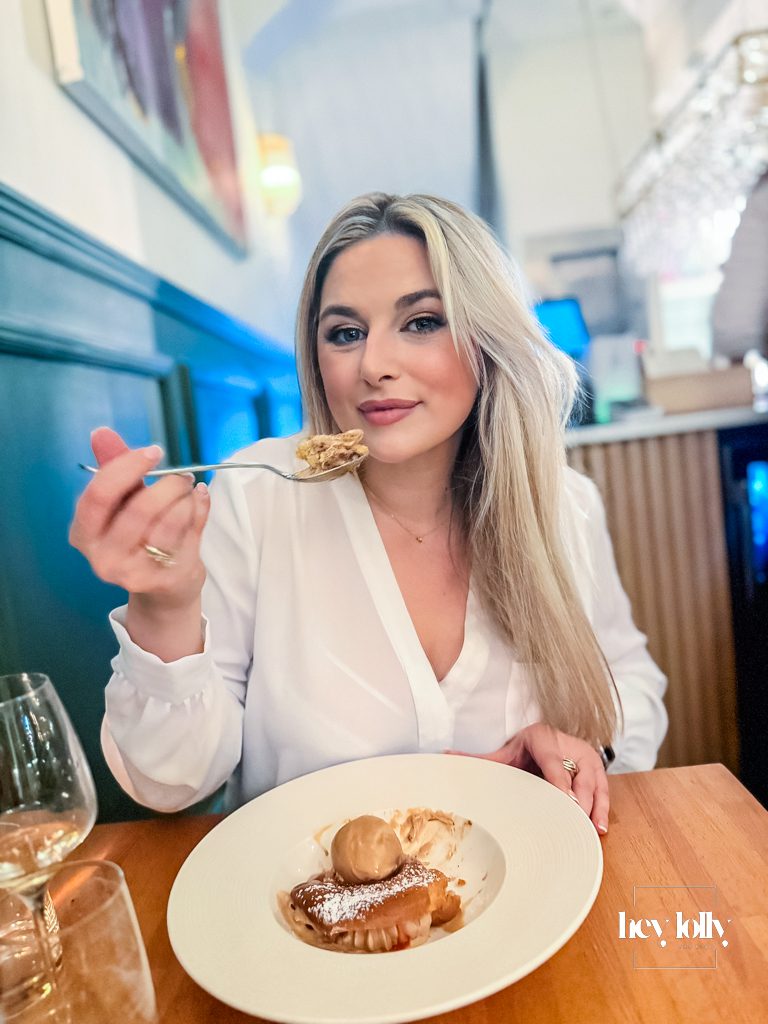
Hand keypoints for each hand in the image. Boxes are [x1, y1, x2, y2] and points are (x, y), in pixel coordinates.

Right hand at [69, 427, 209, 606]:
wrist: (164, 587)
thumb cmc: (140, 536)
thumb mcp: (123, 501)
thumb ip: (113, 466)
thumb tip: (101, 433)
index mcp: (84, 534)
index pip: (99, 495)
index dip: (128, 467)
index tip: (154, 452)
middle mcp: (103, 558)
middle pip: (139, 510)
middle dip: (168, 484)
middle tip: (183, 475)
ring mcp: (134, 574)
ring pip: (169, 523)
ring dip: (186, 498)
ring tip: (189, 491)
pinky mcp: (165, 579)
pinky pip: (188, 535)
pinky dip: (198, 511)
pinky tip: (198, 502)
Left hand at [447, 723, 608, 835]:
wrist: (544, 735)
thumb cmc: (522, 748)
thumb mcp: (502, 753)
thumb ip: (478, 759)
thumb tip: (445, 756)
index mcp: (542, 738)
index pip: (552, 761)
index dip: (560, 783)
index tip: (565, 801)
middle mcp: (567, 744)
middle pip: (577, 776)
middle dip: (577, 800)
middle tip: (575, 822)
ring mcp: (585, 756)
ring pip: (593, 784)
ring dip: (592, 808)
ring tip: (589, 830)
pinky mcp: (596, 767)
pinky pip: (603, 789)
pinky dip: (602, 808)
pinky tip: (599, 826)